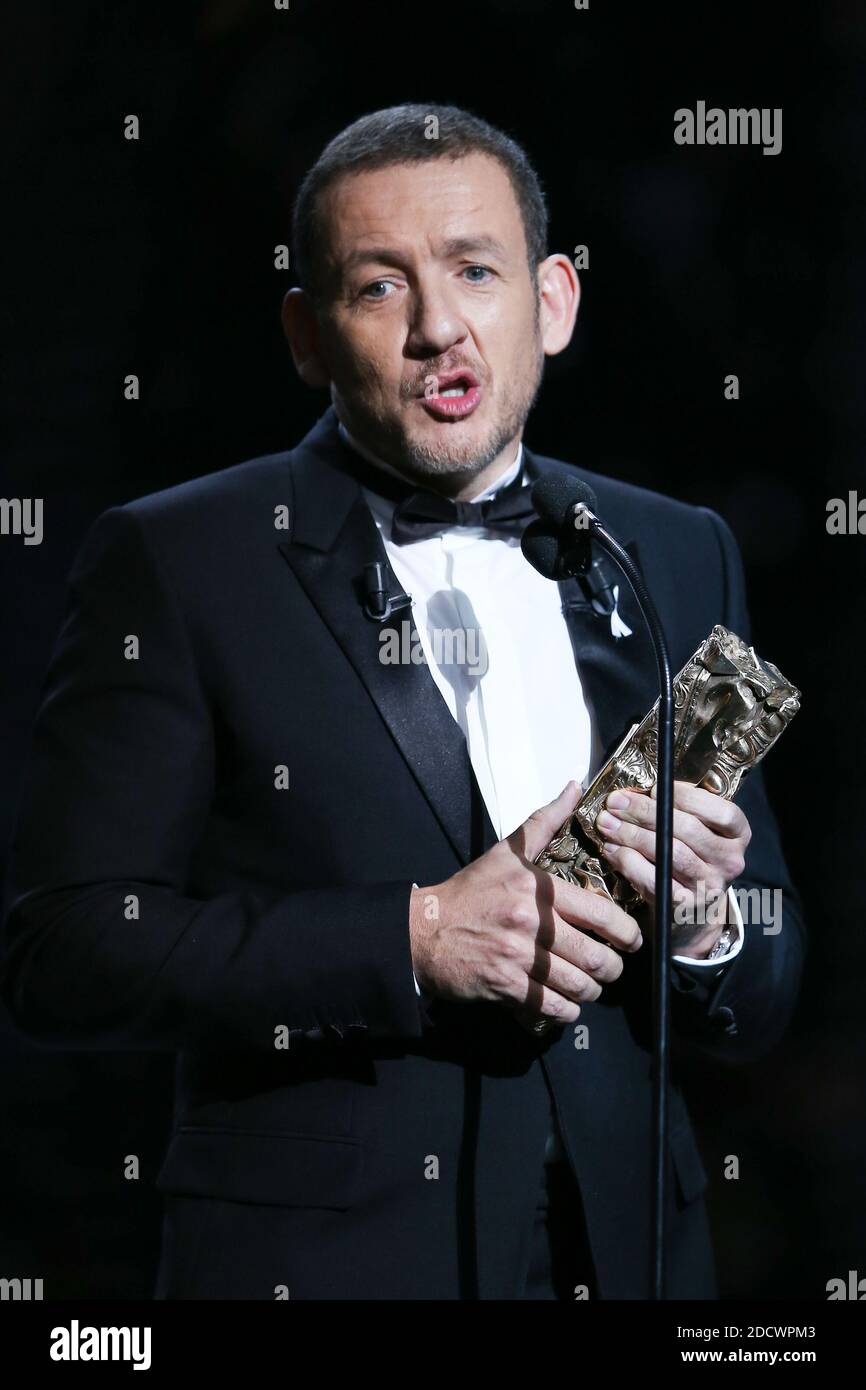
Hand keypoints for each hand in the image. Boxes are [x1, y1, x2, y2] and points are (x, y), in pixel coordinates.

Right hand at [409, 780, 642, 1029]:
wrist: (423, 930)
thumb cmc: (468, 892)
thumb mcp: (505, 853)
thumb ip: (545, 822)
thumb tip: (575, 787)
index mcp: (537, 890)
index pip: (600, 914)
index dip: (627, 933)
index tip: (632, 940)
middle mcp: (531, 924)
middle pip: (595, 956)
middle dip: (613, 968)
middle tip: (613, 967)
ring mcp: (518, 957)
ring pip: (577, 984)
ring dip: (591, 991)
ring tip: (592, 986)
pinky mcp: (504, 985)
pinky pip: (551, 1006)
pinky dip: (566, 1009)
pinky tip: (566, 1003)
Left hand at [595, 780, 750, 957]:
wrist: (694, 912)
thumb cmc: (692, 857)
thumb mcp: (699, 830)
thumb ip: (680, 809)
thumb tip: (639, 792)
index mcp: (739, 835)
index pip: (722, 812)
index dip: (687, 797)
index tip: (653, 789)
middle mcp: (730, 861)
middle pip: (688, 829)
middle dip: (646, 812)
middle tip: (615, 802)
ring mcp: (710, 886)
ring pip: (669, 852)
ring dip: (632, 834)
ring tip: (607, 823)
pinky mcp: (686, 906)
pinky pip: (653, 878)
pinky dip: (628, 861)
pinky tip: (612, 849)